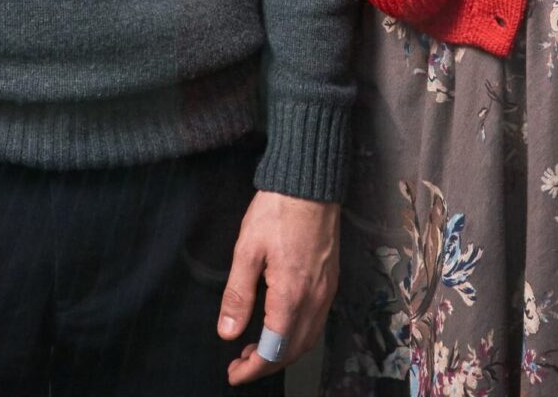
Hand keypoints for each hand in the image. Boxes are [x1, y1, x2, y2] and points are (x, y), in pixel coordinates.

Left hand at [217, 191, 339, 383]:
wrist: (311, 184)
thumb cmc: (278, 210)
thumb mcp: (247, 249)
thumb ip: (238, 294)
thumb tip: (228, 332)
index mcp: (291, 295)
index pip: (273, 349)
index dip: (253, 368)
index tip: (234, 374)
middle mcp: (314, 299)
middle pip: (293, 351)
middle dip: (266, 364)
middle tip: (240, 365)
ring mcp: (325, 292)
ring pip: (307, 339)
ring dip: (282, 353)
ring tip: (255, 349)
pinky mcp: (329, 282)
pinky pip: (315, 322)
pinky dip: (296, 336)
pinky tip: (280, 327)